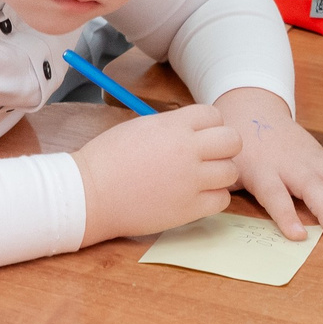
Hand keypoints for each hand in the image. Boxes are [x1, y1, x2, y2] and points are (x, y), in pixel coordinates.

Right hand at [74, 104, 241, 243]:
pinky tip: (195, 197)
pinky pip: (222, 200)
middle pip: (233, 141)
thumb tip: (194, 131)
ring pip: (231, 172)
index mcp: (173, 125)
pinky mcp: (189, 208)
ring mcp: (190, 180)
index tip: (199, 137)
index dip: (209, 126)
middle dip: (223, 148)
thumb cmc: (107, 160)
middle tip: (208, 157)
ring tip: (200, 179)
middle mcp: (187, 150)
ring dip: (219, 175)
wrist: (90, 194)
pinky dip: (213, 198)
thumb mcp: (140, 128)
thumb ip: (171, 127)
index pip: (214, 115)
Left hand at [214, 86, 322, 241]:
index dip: (286, 216)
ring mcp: (311, 159)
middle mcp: (291, 165)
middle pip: (313, 188)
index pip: (275, 195)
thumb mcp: (226, 167)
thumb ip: (225, 187)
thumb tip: (219, 209)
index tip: (298, 236)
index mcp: (263, 170)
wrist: (253, 111)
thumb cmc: (238, 148)